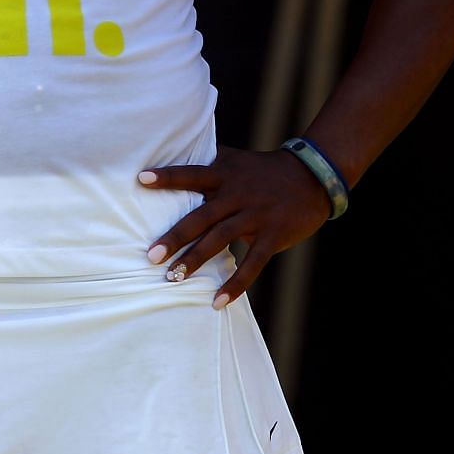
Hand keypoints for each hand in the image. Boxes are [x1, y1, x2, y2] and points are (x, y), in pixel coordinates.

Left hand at [138, 147, 331, 308]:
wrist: (312, 177)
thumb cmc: (262, 170)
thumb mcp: (235, 160)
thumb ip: (208, 162)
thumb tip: (173, 152)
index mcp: (224, 174)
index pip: (191, 174)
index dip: (168, 176)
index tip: (141, 179)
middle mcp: (237, 194)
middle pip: (201, 216)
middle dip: (175, 237)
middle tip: (151, 255)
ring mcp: (255, 216)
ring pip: (221, 240)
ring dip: (196, 260)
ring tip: (173, 278)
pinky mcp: (272, 236)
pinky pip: (252, 264)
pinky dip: (235, 284)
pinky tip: (217, 301)